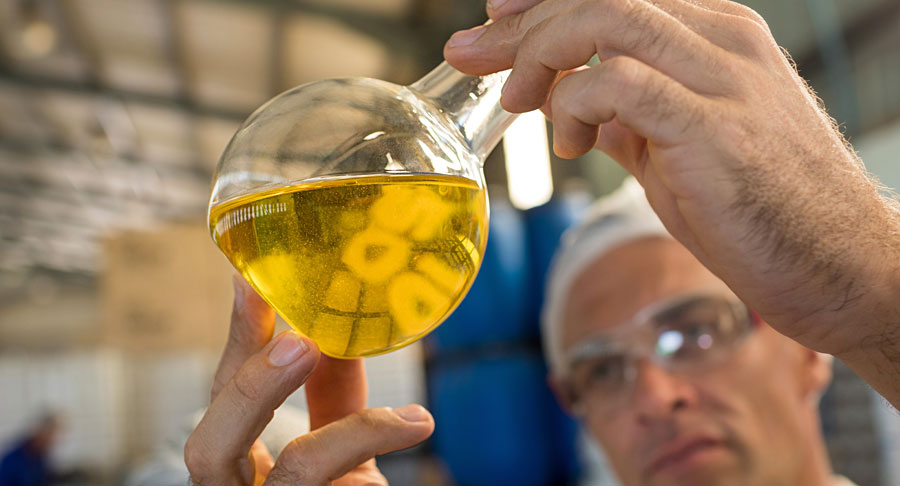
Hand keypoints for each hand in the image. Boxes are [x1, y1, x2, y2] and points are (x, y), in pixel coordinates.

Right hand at [184, 276, 433, 484]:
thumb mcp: (335, 446)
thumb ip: (332, 394)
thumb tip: (339, 327)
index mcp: (237, 462)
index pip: (220, 395)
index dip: (235, 341)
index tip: (249, 282)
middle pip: (209, 447)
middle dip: (251, 389)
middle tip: (300, 344)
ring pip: (294, 476)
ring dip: (348, 434)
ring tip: (410, 416)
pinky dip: (382, 465)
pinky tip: (418, 430)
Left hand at [444, 0, 899, 402]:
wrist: (840, 265)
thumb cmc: (760, 210)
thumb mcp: (681, 147)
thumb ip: (627, 116)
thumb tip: (566, 101)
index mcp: (716, 35)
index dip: (543, 1)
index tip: (494, 20)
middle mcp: (723, 41)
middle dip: (520, 24)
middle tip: (470, 56)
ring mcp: (724, 80)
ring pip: (605, 21)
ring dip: (540, 55)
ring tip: (516, 102)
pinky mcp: (714, 129)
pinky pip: (620, 85)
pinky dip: (575, 105)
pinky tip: (570, 144)